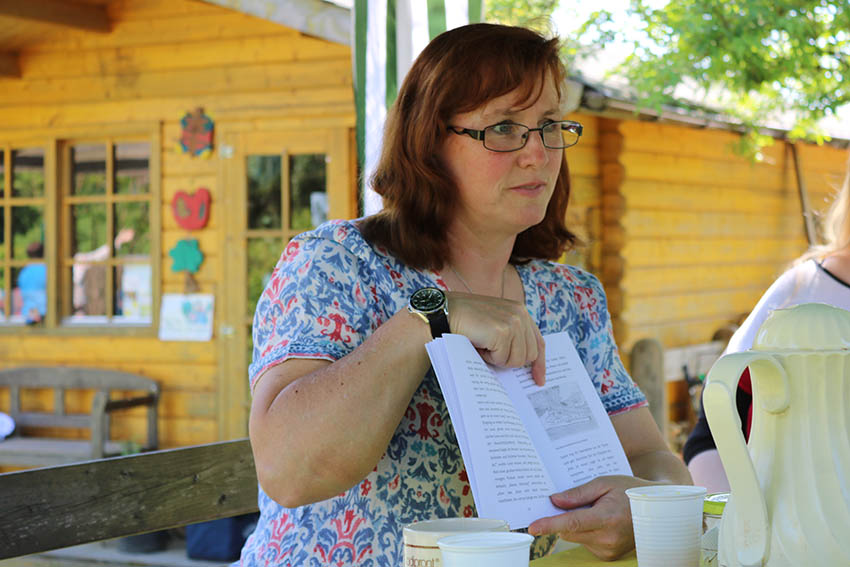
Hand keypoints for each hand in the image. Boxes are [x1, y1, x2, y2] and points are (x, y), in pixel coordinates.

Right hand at [446, 292, 545, 384]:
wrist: (443, 314)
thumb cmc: (466, 321)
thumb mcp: (494, 323)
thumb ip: (512, 335)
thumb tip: (524, 362)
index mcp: (520, 311)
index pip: (538, 342)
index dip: (539, 363)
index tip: (539, 380)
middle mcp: (520, 314)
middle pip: (530, 355)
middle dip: (510, 360)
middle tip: (490, 351)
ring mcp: (512, 322)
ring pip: (517, 360)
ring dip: (498, 358)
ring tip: (483, 344)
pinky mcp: (503, 332)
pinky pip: (503, 359)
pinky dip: (489, 357)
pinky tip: (478, 343)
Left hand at [528, 475, 657, 560]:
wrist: (655, 509)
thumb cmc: (629, 491)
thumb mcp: (604, 483)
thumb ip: (578, 493)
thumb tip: (554, 501)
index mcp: (607, 518)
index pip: (572, 523)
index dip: (550, 525)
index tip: (533, 527)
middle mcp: (608, 538)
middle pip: (569, 531)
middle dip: (564, 517)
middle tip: (576, 501)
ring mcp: (609, 549)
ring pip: (575, 537)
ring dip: (577, 525)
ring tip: (596, 510)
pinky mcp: (609, 555)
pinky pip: (585, 542)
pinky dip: (586, 532)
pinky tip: (601, 521)